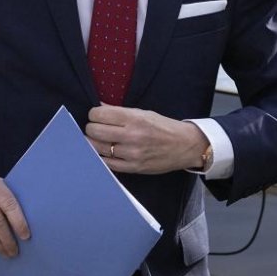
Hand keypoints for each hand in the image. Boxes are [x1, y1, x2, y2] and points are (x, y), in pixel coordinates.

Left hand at [86, 105, 208, 174]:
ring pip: (97, 148)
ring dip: (94, 143)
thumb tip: (99, 107)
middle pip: (94, 131)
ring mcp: (131, 153)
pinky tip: (105, 152)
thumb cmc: (164, 127)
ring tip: (100, 140)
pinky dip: (102, 157)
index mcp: (134, 118)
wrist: (184, 146)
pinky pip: (106, 163)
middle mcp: (131, 135)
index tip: (97, 116)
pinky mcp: (132, 168)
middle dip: (92, 128)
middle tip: (97, 128)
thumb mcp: (144, 113)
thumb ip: (120, 112)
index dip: (94, 114)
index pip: (98, 114)